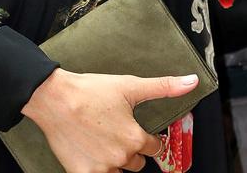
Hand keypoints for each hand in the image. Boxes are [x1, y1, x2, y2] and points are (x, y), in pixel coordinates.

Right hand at [21, 68, 198, 172]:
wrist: (55, 99)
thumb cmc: (91, 91)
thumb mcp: (130, 85)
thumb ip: (164, 86)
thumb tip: (191, 82)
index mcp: (134, 138)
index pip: (154, 148)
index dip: (149, 139)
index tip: (140, 132)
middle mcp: (121, 157)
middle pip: (137, 163)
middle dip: (132, 150)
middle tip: (118, 132)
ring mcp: (101, 169)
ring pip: (119, 172)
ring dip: (116, 161)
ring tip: (104, 140)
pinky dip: (98, 168)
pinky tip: (92, 153)